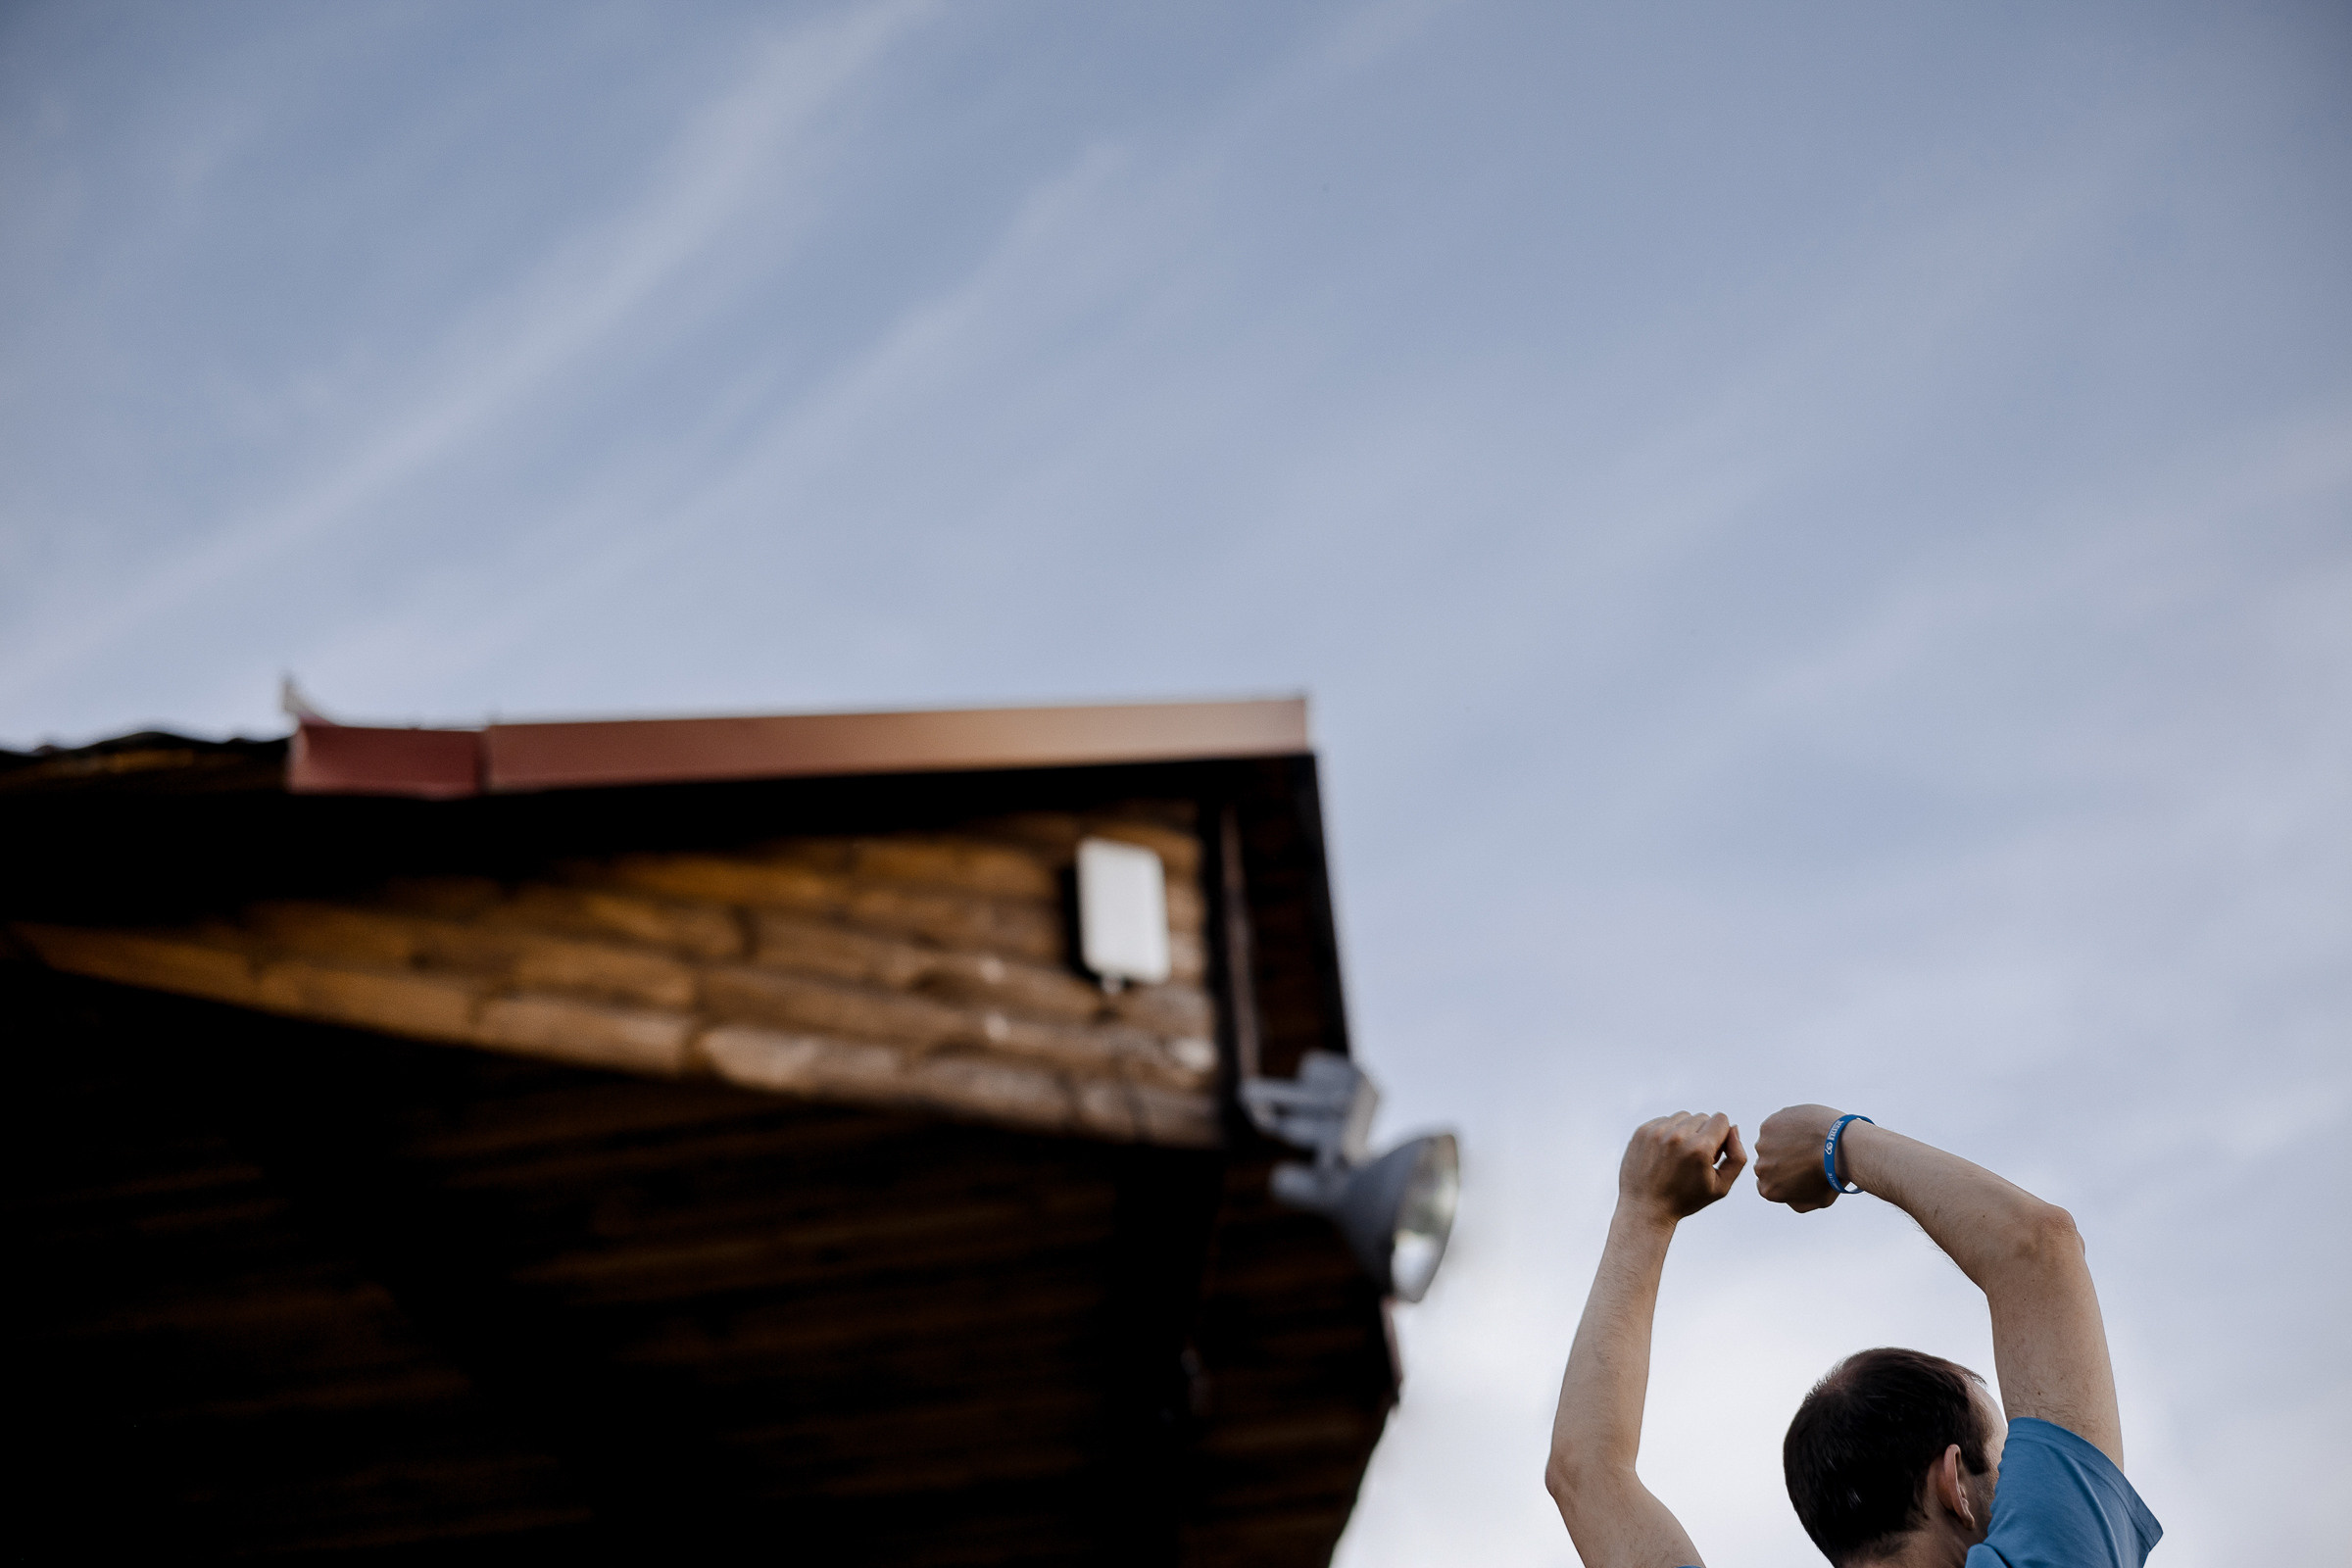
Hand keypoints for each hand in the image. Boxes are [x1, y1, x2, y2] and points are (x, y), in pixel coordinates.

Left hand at [1617, 1111, 1746, 1221]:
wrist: (1646, 1208)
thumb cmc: (1686, 1199)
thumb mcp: (1721, 1186)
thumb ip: (1737, 1157)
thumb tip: (1733, 1128)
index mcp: (1700, 1148)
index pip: (1721, 1119)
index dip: (1721, 1136)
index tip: (1712, 1154)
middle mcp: (1677, 1135)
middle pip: (1702, 1117)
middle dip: (1704, 1134)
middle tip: (1695, 1158)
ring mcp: (1657, 1132)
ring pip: (1683, 1117)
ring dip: (1686, 1131)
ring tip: (1680, 1155)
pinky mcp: (1642, 1131)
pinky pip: (1664, 1120)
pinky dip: (1668, 1132)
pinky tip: (1665, 1153)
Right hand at [1754, 1103, 1846, 1211]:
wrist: (1838, 1147)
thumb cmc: (1833, 1176)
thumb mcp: (1818, 1200)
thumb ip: (1797, 1201)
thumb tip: (1789, 1195)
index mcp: (1768, 1190)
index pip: (1768, 1184)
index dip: (1784, 1177)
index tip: (1798, 1170)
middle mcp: (1761, 1169)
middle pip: (1766, 1163)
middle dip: (1781, 1159)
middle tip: (1805, 1154)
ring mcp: (1763, 1146)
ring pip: (1770, 1142)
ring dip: (1783, 1141)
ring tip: (1808, 1140)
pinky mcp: (1768, 1126)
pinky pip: (1776, 1125)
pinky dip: (1788, 1125)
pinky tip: (1805, 1129)